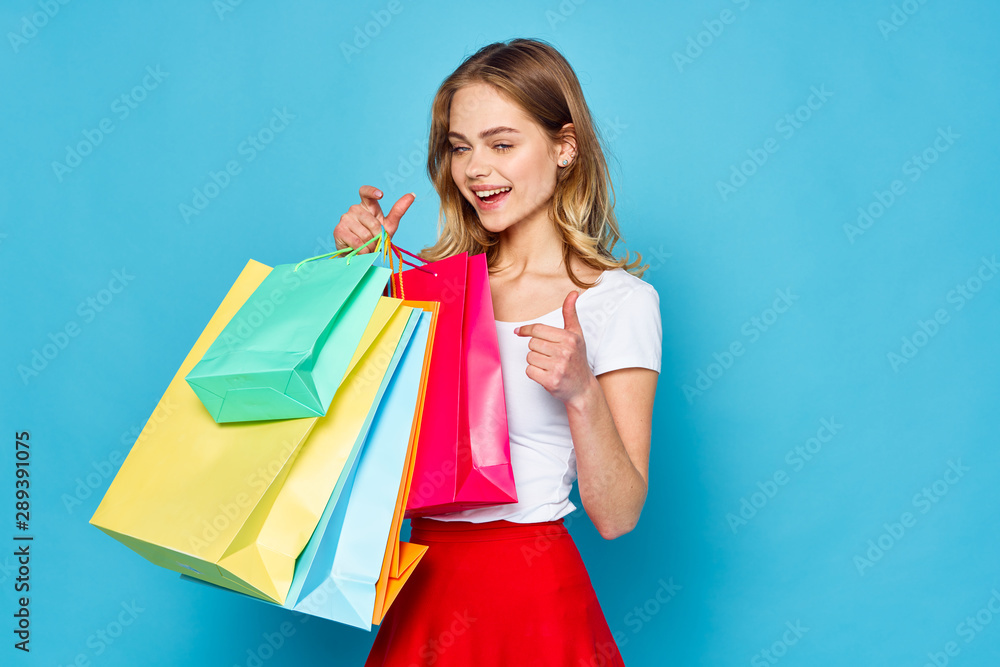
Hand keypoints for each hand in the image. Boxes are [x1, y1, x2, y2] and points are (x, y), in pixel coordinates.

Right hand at [333, 185, 414, 253]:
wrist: (360, 255)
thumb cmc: (374, 238)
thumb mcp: (389, 226)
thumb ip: (398, 211)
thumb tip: (412, 194)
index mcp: (367, 205)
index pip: (365, 192)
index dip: (372, 191)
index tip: (381, 195)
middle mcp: (354, 209)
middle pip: (373, 223)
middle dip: (378, 238)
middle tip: (375, 244)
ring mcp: (345, 218)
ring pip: (366, 235)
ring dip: (371, 247)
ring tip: (367, 248)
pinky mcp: (339, 230)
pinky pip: (357, 242)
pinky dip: (363, 251)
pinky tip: (361, 251)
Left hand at [514, 290, 595, 404]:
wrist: (582, 388)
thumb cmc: (577, 360)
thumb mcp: (576, 335)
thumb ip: (571, 313)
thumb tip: (573, 293)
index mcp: (569, 338)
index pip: (538, 329)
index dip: (526, 330)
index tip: (519, 331)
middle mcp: (565, 352)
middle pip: (532, 343)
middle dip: (537, 349)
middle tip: (549, 355)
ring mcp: (558, 367)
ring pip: (530, 357)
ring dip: (535, 362)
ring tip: (549, 365)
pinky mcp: (551, 381)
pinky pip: (530, 371)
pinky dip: (535, 373)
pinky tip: (546, 374)